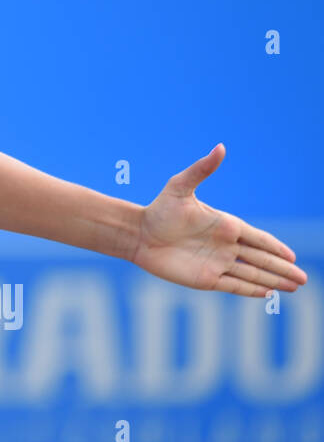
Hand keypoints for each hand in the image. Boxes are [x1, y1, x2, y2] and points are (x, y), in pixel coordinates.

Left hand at [131, 144, 307, 296]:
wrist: (138, 233)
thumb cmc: (159, 209)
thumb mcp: (180, 186)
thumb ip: (202, 169)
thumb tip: (220, 147)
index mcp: (225, 225)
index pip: (258, 239)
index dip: (276, 248)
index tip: (293, 256)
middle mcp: (225, 246)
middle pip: (261, 260)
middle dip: (282, 269)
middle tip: (303, 279)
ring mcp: (216, 263)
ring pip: (252, 274)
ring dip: (272, 281)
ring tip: (294, 287)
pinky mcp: (205, 278)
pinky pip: (233, 285)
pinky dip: (250, 290)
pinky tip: (266, 293)